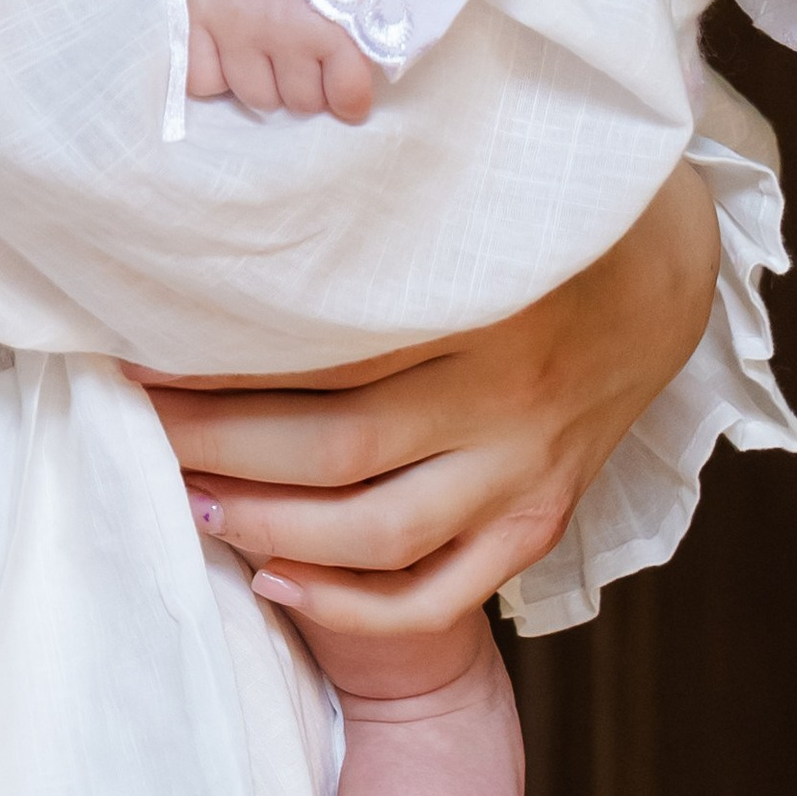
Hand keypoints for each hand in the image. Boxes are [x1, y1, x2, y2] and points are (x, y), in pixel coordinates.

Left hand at [131, 159, 720, 641]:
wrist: (660, 270)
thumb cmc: (529, 213)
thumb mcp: (457, 189)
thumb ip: (366, 215)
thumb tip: (235, 214)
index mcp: (476, 299)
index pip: (323, 346)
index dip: (219, 357)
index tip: (136, 342)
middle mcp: (502, 394)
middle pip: (334, 446)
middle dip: (219, 444)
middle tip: (142, 423)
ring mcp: (523, 469)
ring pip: (377, 531)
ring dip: (269, 527)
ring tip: (189, 502)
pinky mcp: (539, 521)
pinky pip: (441, 593)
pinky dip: (354, 606)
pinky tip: (275, 585)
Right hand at [184, 0, 377, 122]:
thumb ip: (364, 24)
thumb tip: (368, 76)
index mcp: (329, 21)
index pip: (348, 96)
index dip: (349, 95)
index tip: (345, 84)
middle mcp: (281, 31)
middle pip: (302, 102)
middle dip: (308, 83)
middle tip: (304, 49)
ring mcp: (234, 29)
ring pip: (256, 98)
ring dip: (266, 80)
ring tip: (269, 44)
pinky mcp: (193, 19)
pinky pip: (204, 82)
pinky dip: (215, 72)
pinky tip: (228, 45)